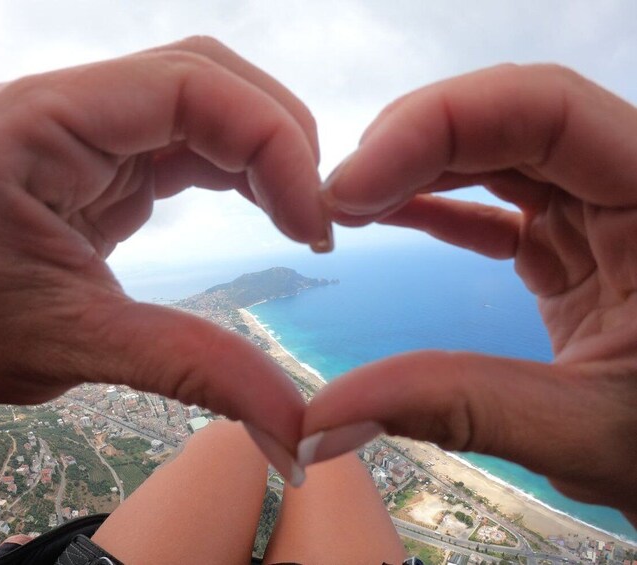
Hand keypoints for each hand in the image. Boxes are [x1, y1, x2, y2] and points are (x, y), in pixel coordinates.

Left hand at [0, 37, 329, 480]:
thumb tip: (296, 430)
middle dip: (276, 136)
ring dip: (266, 146)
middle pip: (200, 74)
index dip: (268, 140)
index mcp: (28, 128)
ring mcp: (81, 119)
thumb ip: (196, 370)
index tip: (312, 222)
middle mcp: (54, 104)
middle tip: (316, 217)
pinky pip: (192, 131)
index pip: (180, 84)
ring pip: (204, 93)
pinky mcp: (105, 145)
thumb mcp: (86, 349)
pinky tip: (271, 205)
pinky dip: (243, 163)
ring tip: (300, 214)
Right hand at [301, 64, 636, 519]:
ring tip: (350, 204)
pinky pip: (498, 204)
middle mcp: (635, 190)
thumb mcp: (588, 433)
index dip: (440, 124)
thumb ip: (460, 409)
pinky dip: (438, 206)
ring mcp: (603, 214)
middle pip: (513, 119)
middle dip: (414, 144)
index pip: (548, 110)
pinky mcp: (573, 245)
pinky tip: (386, 217)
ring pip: (501, 153)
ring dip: (418, 168)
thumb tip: (324, 414)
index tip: (356, 182)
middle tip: (336, 196)